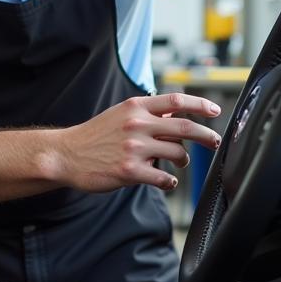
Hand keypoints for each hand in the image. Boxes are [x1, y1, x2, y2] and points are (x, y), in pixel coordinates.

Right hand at [51, 94, 221, 192]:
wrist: (65, 155)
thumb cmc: (94, 136)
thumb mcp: (119, 115)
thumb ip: (146, 114)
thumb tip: (175, 113)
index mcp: (135, 108)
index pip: (175, 101)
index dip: (200, 105)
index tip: (215, 111)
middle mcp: (136, 125)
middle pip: (185, 127)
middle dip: (207, 136)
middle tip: (215, 142)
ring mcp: (134, 148)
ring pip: (178, 154)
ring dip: (183, 161)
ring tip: (177, 164)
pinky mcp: (130, 171)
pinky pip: (165, 178)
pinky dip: (170, 181)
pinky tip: (165, 180)